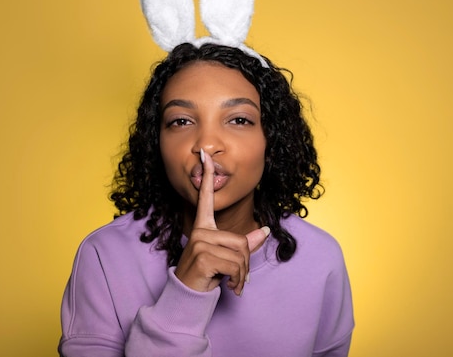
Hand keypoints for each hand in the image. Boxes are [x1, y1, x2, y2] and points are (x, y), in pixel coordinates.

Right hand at [174, 149, 269, 295]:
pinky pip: (236, 266)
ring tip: (228, 281)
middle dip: (244, 264)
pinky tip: (227, 286)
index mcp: (203, 227)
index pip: (205, 197)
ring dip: (241, 275)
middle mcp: (200, 231)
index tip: (204, 155)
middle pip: (242, 240)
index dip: (206, 176)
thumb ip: (244, 244)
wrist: (188, 297)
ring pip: (241, 255)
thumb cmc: (206, 276)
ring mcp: (200, 243)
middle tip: (232, 276)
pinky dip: (237, 280)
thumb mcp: (226, 258)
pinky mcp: (204, 257)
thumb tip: (264, 231)